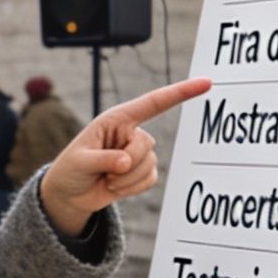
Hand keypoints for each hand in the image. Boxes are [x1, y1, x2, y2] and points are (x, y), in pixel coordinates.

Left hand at [38, 77, 212, 236]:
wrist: (71, 194)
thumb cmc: (71, 169)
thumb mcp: (80, 162)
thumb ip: (102, 159)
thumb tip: (125, 162)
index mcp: (117, 119)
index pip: (154, 103)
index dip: (181, 92)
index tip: (206, 83)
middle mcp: (131, 133)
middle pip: (147, 144)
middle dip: (127, 163)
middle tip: (105, 173)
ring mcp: (138, 153)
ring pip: (149, 164)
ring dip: (126, 179)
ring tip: (106, 180)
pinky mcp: (142, 172)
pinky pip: (149, 180)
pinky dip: (131, 188)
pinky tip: (114, 187)